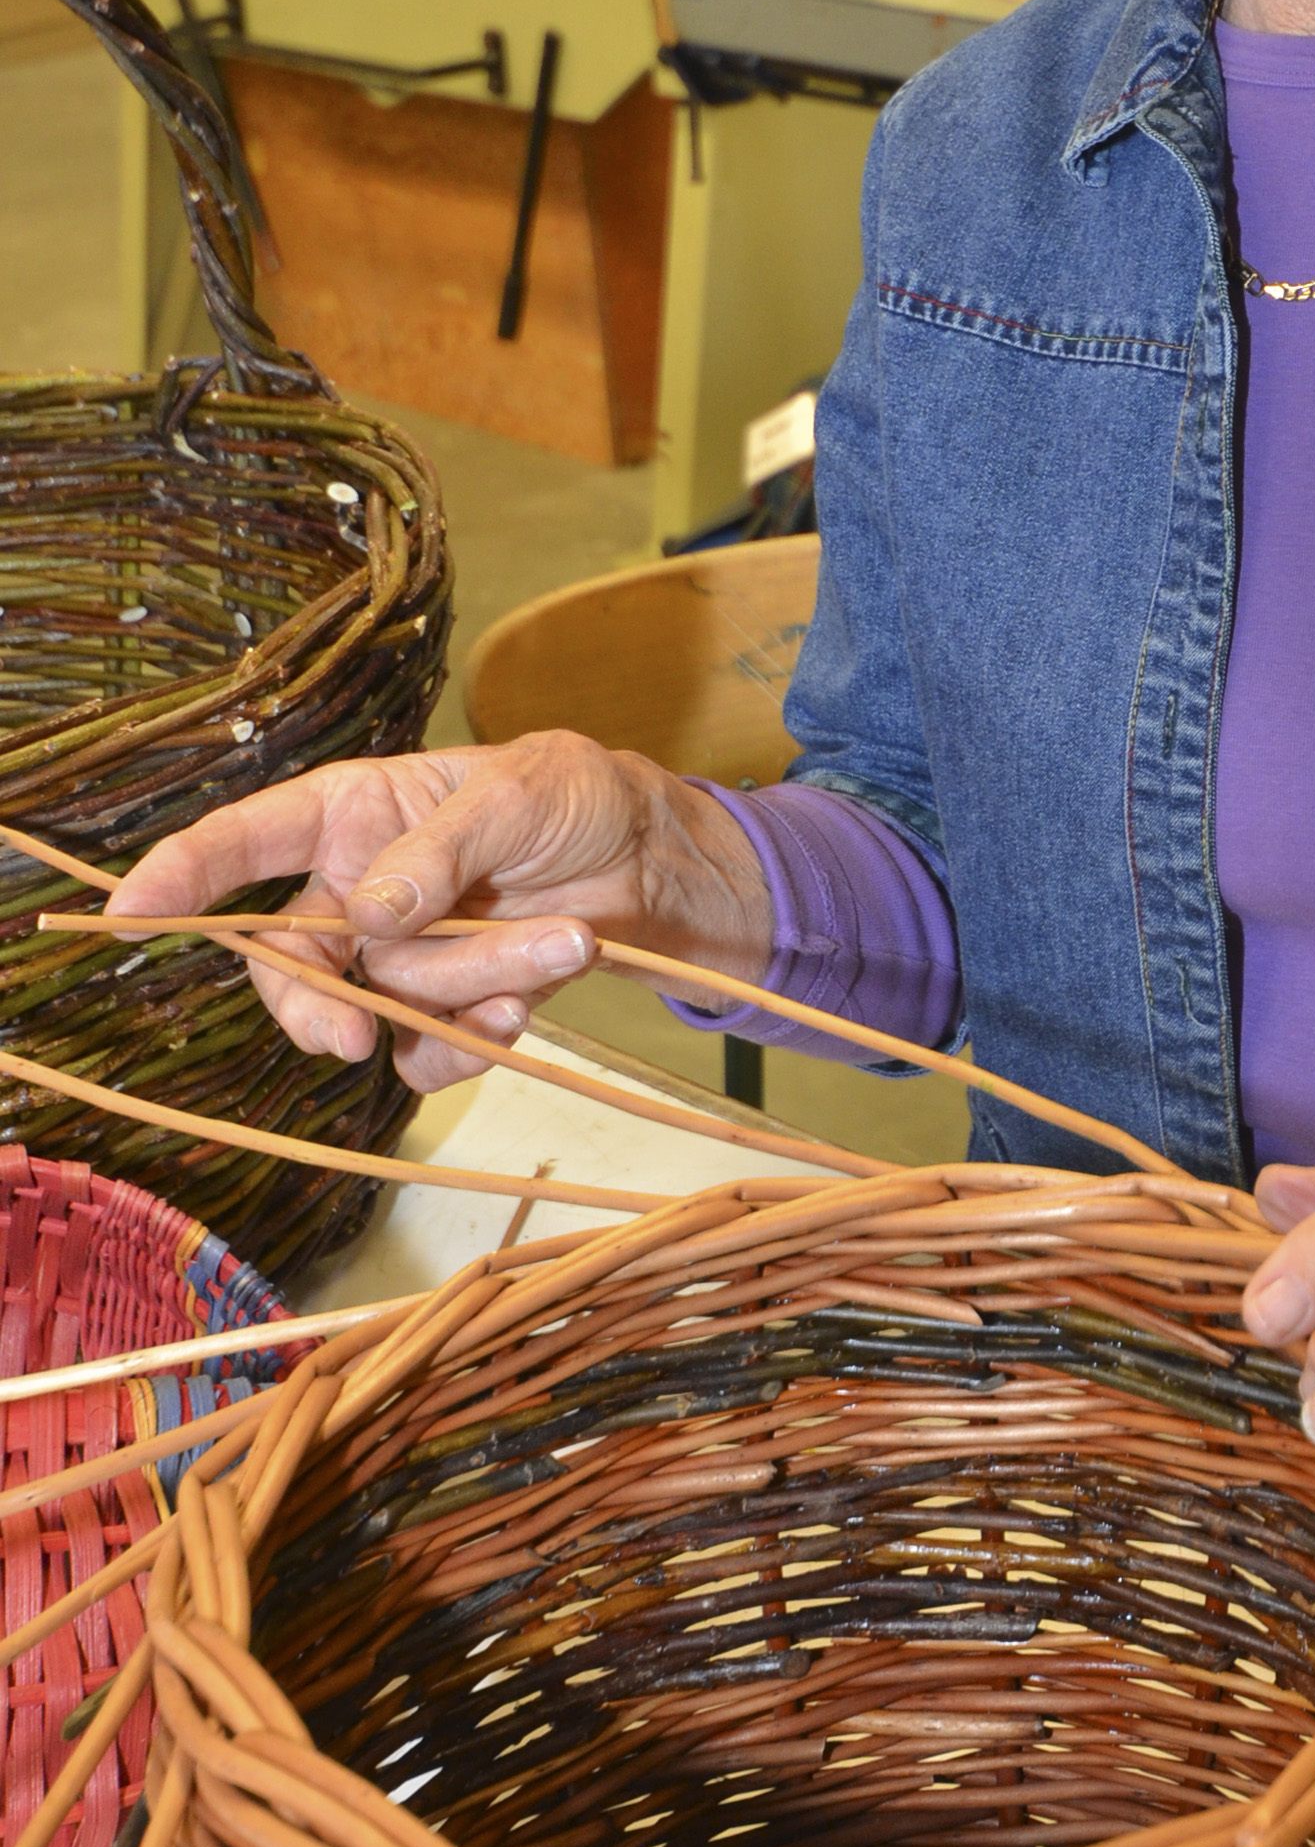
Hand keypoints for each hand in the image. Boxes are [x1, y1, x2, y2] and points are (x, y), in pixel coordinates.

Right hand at [106, 732, 776, 1092]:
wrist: (656, 863)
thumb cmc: (575, 798)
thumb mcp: (517, 795)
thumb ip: (440, 849)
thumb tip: (369, 914)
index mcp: (356, 814)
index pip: (248, 841)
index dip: (182, 874)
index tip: (125, 913)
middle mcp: (361, 889)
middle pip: (289, 961)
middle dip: (312, 1003)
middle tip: (350, 1034)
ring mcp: (402, 957)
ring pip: (386, 1003)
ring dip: (474, 984)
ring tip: (567, 940)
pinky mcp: (448, 1008)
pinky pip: (426, 1051)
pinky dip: (475, 1039)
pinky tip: (528, 1007)